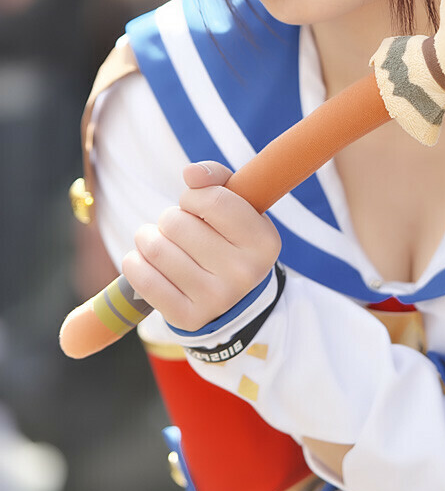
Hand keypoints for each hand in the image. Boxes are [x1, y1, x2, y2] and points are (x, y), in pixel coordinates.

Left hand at [121, 162, 280, 331]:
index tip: (194, 204)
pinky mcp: (187, 318)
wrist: (235, 300)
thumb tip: (190, 173)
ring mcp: (216, 298)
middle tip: (178, 229)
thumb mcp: (238, 207)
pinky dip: (134, 262)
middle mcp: (244, 273)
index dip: (193, 196)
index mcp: (263, 241)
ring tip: (159, 241)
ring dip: (148, 237)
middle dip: (169, 219)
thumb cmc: (229, 240)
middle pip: (177, 223)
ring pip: (155, 248)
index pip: (212, 200)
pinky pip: (142, 278)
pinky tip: (144, 260)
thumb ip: (217, 179)